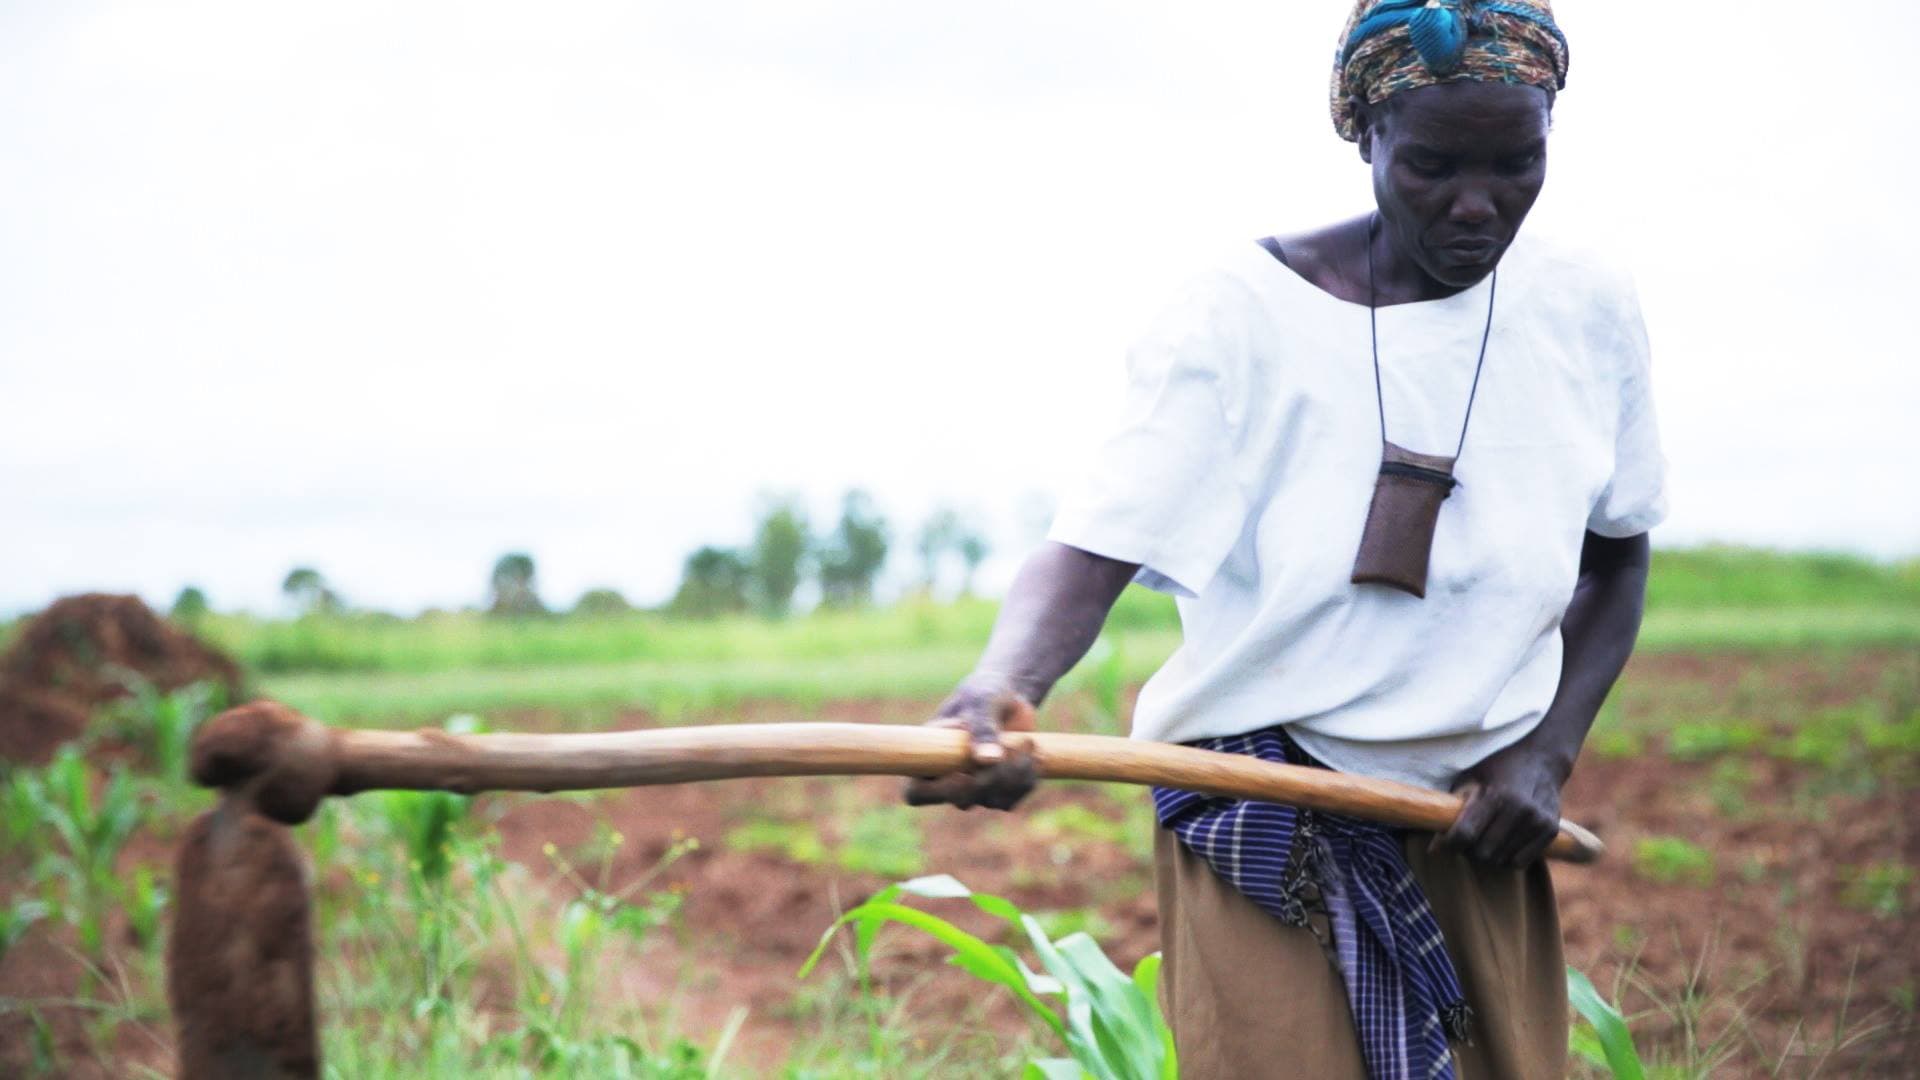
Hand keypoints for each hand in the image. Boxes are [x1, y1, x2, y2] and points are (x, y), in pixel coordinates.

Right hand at [902, 681, 1038, 810]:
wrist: (1009, 698)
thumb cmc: (984, 693)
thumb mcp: (981, 701)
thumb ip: (982, 728)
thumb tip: (988, 761)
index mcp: (928, 757)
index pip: (916, 792)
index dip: (936, 792)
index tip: (963, 774)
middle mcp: (947, 779)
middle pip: (961, 801)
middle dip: (988, 778)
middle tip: (1008, 748)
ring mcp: (975, 789)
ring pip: (991, 801)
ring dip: (1014, 774)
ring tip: (1026, 741)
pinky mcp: (1000, 792)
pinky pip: (1013, 799)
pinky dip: (1027, 777)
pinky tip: (1033, 753)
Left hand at [1435, 742, 1568, 868]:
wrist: (1541, 759)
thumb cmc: (1498, 767)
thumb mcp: (1471, 777)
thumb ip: (1453, 807)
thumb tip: (1433, 848)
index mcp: (1497, 794)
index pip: (1466, 834)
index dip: (1449, 844)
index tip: (1442, 844)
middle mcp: (1520, 810)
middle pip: (1483, 853)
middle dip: (1467, 850)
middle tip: (1465, 840)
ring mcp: (1538, 822)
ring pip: (1501, 860)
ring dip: (1487, 856)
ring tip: (1484, 838)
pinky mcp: (1550, 831)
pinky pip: (1520, 862)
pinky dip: (1506, 858)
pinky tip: (1502, 843)